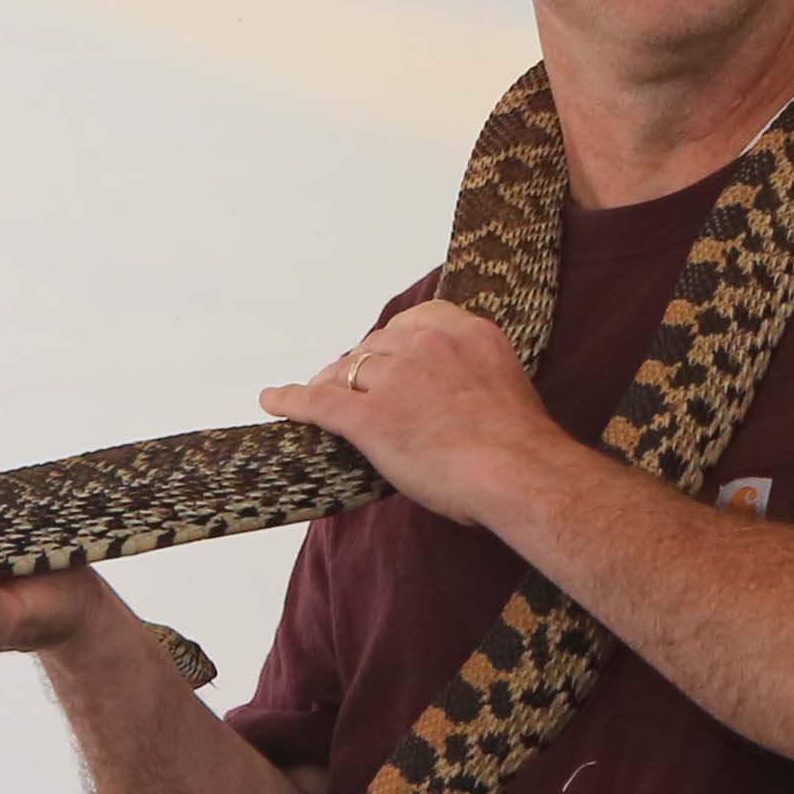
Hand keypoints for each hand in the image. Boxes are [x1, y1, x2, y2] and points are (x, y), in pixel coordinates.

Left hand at [257, 302, 569, 530]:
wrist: (520, 472)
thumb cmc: (521, 443)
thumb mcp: (504, 383)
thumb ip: (474, 374)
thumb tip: (458, 394)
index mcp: (464, 331)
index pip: (413, 322)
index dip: (394, 342)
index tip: (388, 355)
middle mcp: (426, 345)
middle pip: (376, 345)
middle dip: (362, 365)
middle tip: (352, 383)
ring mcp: (395, 379)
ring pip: (347, 371)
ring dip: (330, 383)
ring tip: (317, 393)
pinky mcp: (370, 417)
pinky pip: (319, 402)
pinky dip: (291, 400)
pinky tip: (272, 401)